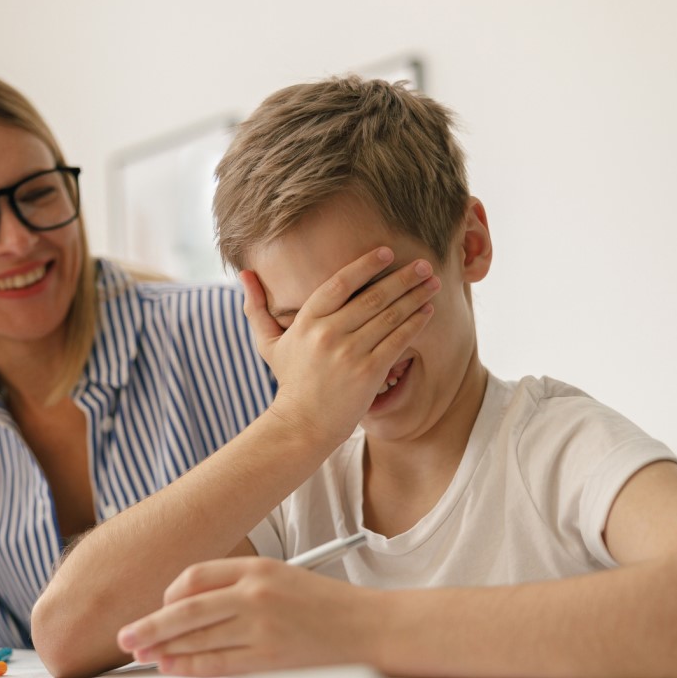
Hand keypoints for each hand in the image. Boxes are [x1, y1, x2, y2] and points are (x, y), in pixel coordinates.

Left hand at [115, 557, 377, 676]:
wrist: (372, 628)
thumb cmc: (327, 606)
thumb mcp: (282, 578)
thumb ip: (239, 586)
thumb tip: (188, 605)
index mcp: (257, 567)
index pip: (196, 576)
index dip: (170, 595)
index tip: (159, 608)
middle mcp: (255, 593)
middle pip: (186, 609)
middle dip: (150, 625)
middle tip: (125, 636)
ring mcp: (262, 627)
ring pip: (198, 637)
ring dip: (165, 648)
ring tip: (143, 654)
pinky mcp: (270, 658)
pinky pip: (218, 663)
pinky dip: (190, 665)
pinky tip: (172, 666)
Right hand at [242, 247, 438, 447]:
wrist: (302, 424)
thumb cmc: (289, 381)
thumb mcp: (268, 343)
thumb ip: (256, 307)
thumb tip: (244, 274)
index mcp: (306, 321)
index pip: (340, 283)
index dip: (365, 265)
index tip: (386, 252)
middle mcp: (328, 333)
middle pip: (372, 296)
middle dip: (402, 278)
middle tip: (423, 264)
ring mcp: (350, 352)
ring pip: (390, 316)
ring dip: (415, 297)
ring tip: (432, 283)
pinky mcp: (369, 371)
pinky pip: (398, 340)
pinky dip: (415, 323)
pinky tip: (427, 311)